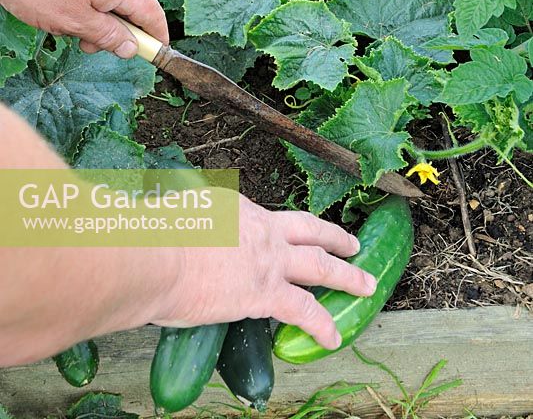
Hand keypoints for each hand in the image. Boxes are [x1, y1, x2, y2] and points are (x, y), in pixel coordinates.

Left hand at [0, 0, 167, 57]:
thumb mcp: (74, 21)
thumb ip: (108, 36)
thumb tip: (132, 47)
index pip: (152, 14)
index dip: (156, 37)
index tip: (154, 55)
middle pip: (131, 6)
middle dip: (115, 31)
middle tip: (89, 46)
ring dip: (95, 19)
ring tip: (66, 27)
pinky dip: (85, 3)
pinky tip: (61, 8)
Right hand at [151, 195, 375, 349]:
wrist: (156, 256)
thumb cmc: (153, 234)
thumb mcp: (172, 214)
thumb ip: (181, 221)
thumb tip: (166, 226)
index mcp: (238, 208)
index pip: (267, 219)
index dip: (280, 229)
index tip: (284, 235)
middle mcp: (262, 229)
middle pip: (310, 231)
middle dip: (335, 238)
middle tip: (354, 245)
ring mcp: (269, 260)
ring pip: (320, 266)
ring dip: (347, 275)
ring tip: (366, 282)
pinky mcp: (266, 294)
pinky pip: (304, 310)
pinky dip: (322, 324)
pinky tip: (333, 337)